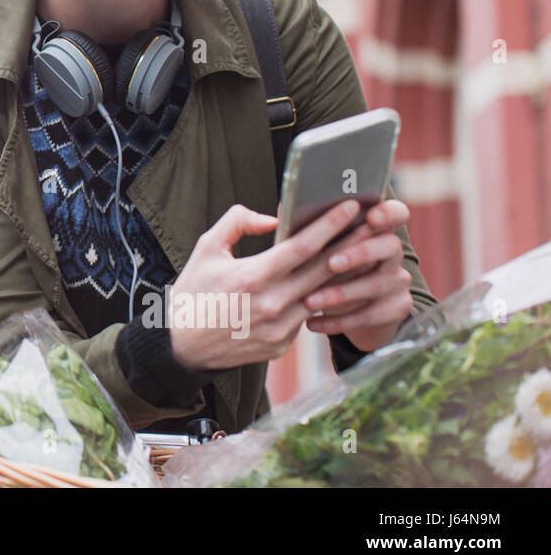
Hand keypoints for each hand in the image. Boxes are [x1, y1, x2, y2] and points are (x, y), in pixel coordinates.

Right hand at [168, 200, 365, 371]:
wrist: (180, 345)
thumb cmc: (193, 293)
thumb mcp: (206, 248)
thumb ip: (238, 223)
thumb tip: (272, 219)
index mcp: (253, 276)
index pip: (302, 246)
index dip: (329, 225)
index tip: (350, 207)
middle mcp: (272, 304)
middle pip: (324, 270)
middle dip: (351, 244)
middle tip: (373, 225)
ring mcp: (279, 329)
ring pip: (322, 297)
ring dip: (344, 275)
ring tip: (362, 254)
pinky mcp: (281, 347)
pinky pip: (307, 318)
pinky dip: (321, 301)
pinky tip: (333, 287)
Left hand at [303, 199, 414, 351]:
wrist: (349, 308)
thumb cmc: (325, 266)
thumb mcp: (319, 247)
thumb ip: (308, 228)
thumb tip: (279, 215)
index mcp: (377, 228)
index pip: (395, 212)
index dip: (388, 213)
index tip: (370, 217)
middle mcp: (393, 252)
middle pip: (389, 246)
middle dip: (359, 254)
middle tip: (331, 263)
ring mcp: (399, 281)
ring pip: (376, 284)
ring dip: (340, 293)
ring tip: (309, 301)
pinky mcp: (396, 308)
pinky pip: (370, 315)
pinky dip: (338, 320)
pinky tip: (312, 323)